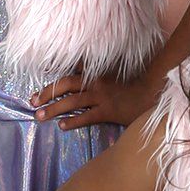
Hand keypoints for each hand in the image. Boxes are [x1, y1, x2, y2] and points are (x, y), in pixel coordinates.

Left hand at [32, 72, 152, 130]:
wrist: (157, 90)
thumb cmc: (142, 78)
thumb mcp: (123, 66)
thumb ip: (109, 64)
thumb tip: (97, 63)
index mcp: (99, 69)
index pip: (73, 66)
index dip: (55, 67)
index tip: (41, 69)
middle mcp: (96, 81)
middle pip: (65, 84)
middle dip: (47, 92)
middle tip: (32, 100)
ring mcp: (101, 96)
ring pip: (71, 101)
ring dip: (53, 109)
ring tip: (39, 116)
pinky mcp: (107, 111)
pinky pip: (86, 117)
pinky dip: (73, 121)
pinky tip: (62, 126)